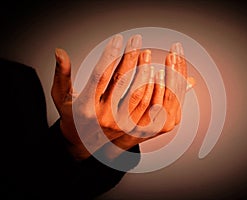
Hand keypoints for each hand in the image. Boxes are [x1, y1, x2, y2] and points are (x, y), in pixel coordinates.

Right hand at [51, 34, 193, 160]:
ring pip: (138, 94)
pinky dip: (154, 89)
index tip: (118, 39)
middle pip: (121, 81)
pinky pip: (148, 107)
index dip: (110, 55)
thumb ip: (62, 74)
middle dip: (130, 57)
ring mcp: (121, 125)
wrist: (85, 144)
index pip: (100, 75)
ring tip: (146, 54)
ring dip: (144, 71)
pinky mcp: (134, 129)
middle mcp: (104, 116)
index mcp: (86, 107)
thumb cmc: (73, 116)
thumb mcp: (62, 97)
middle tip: (136, 40)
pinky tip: (156, 74)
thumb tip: (60, 51)